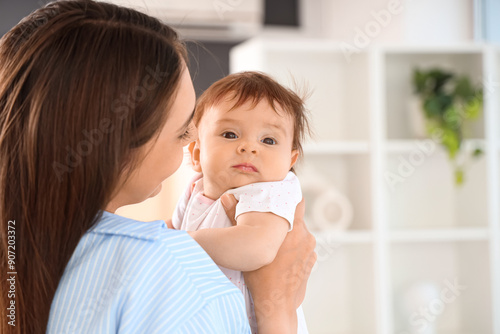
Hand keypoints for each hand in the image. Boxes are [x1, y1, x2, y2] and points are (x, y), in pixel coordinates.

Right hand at [221, 195, 316, 332]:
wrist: (275, 304)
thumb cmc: (261, 276)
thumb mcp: (247, 244)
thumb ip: (236, 217)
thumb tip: (226, 197)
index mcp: (294, 228)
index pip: (297, 202)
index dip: (290, 198)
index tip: (281, 196)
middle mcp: (306, 236)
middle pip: (295, 220)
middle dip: (284, 222)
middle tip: (270, 226)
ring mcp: (310, 250)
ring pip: (300, 236)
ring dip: (290, 237)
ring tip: (275, 245)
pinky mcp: (311, 262)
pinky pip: (303, 250)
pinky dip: (295, 251)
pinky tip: (282, 258)